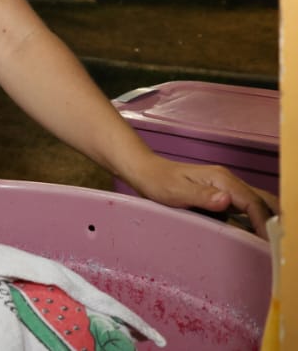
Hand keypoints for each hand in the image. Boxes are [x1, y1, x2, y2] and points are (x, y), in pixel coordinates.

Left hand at [125, 155, 277, 236]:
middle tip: (273, 248)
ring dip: (263, 223)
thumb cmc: (158, 181)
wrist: (146, 172)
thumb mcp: (176, 191)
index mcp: (222, 180)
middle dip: (271, 223)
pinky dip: (252, 223)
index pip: (253, 203)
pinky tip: (251, 239)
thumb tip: (227, 201)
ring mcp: (226, 190)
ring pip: (255, 206)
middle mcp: (229, 183)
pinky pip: (244, 210)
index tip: (268, 245)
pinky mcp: (220, 198)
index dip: (264, 224)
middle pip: (262, 202)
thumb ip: (202, 196)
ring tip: (266, 248)